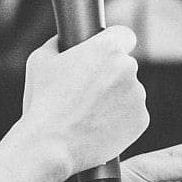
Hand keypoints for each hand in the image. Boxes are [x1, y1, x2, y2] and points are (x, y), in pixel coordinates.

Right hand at [16, 27, 148, 174]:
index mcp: (107, 48)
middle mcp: (128, 68)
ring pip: (130, 91)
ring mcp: (138, 95)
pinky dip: (121, 120)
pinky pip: (133, 114)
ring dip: (116, 98)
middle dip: (111, 75)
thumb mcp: (39, 61)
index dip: (114, 44)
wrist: (51, 146)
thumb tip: (62, 40)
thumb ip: (57, 44)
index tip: (106, 56)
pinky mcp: (141, 120)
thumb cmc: (43, 103)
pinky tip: (99, 127)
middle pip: (125, 66)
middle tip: (88, 93)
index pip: (124, 35)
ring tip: (90, 114)